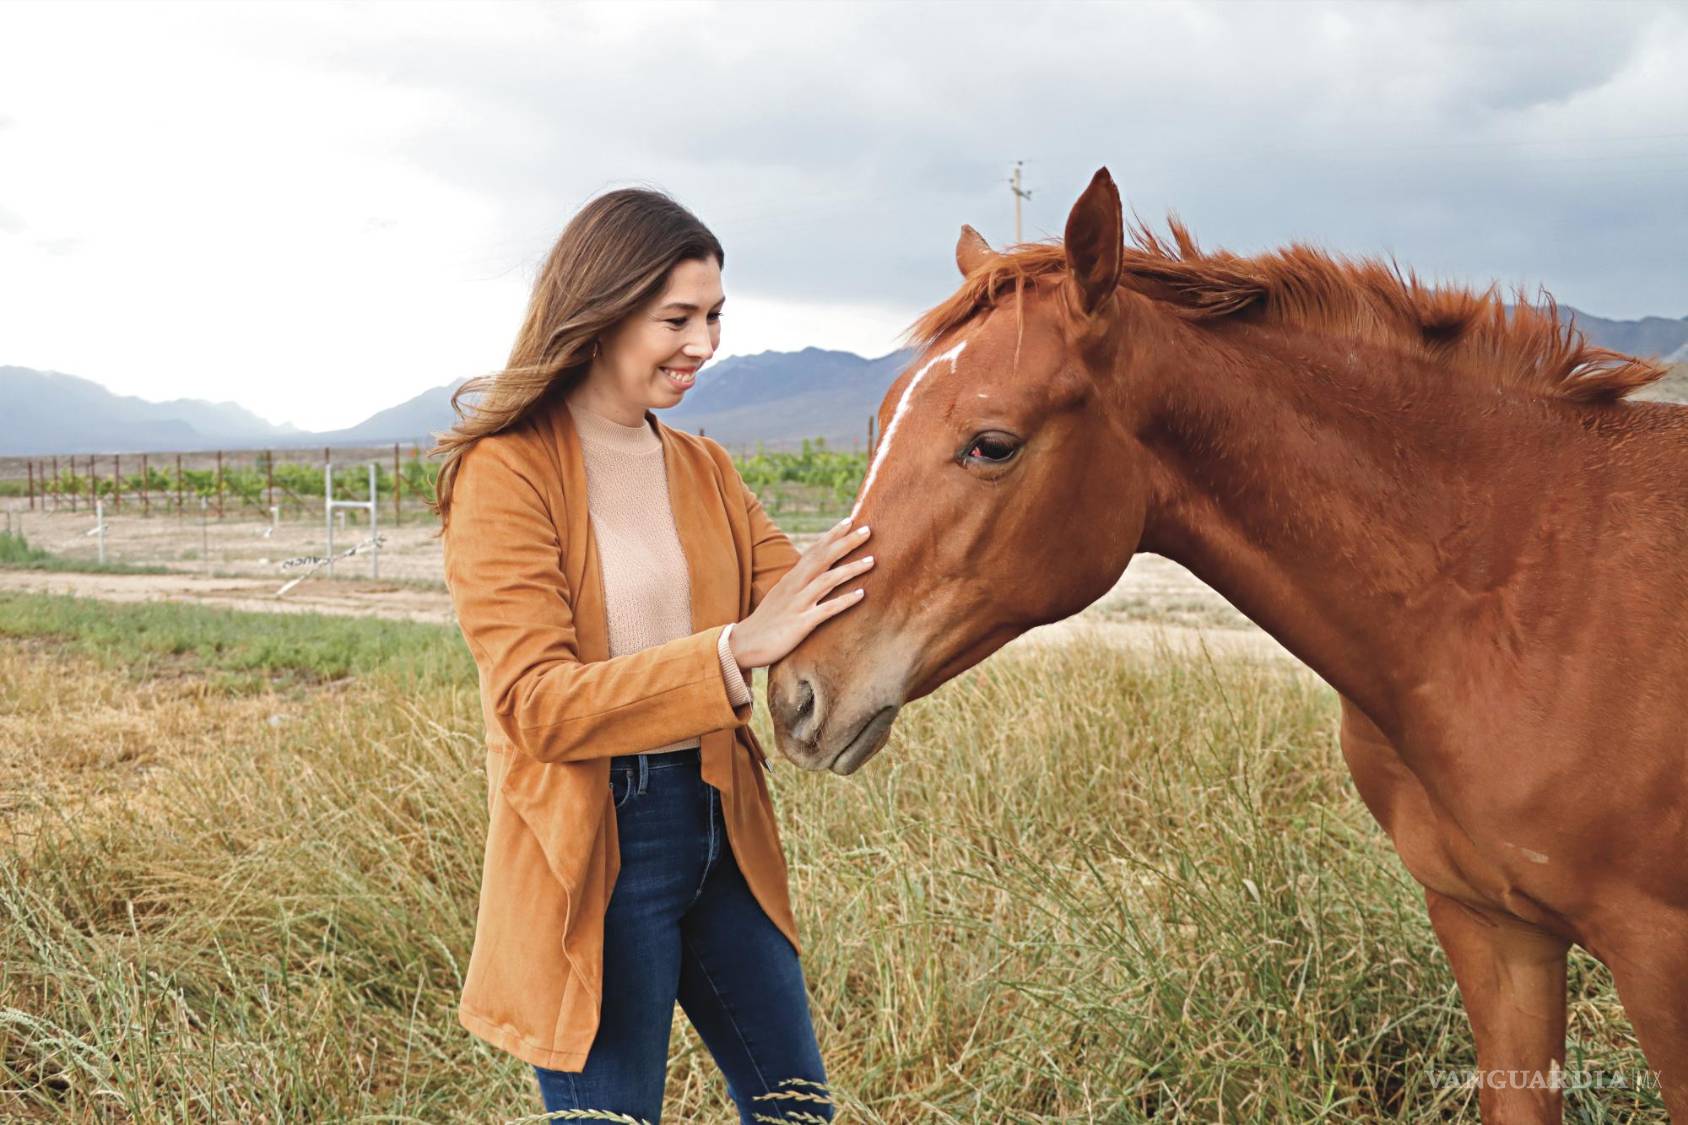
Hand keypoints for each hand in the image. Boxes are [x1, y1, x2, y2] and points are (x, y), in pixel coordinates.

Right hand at [728, 517, 873, 670]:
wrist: (744, 643)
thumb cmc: (766, 621)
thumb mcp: (781, 596)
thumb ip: (798, 583)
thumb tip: (813, 573)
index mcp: (791, 578)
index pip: (814, 551)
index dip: (832, 535)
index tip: (849, 521)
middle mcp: (795, 586)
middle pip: (823, 559)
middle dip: (846, 543)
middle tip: (867, 530)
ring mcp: (798, 604)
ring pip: (827, 580)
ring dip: (850, 569)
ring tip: (872, 560)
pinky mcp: (800, 623)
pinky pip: (826, 609)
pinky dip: (844, 601)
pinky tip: (862, 595)